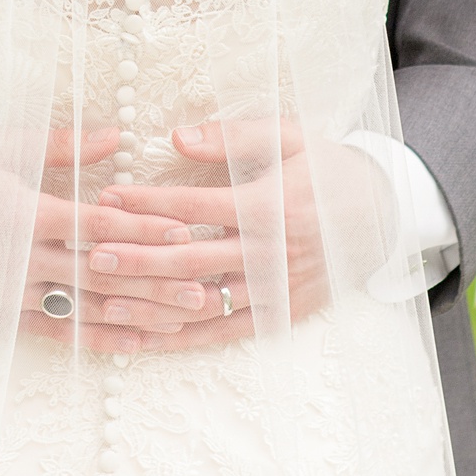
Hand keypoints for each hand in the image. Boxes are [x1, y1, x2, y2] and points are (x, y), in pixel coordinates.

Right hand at [19, 125, 205, 355]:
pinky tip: (134, 342)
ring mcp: (17, 292)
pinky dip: (98, 339)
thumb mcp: (2, 147)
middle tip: (206, 288)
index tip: (186, 232)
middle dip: (158, 281)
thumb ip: (63, 146)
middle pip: (105, 272)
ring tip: (185, 318)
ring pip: (89, 307)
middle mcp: (27, 258)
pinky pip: (60, 333)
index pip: (100, 225)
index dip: (146, 229)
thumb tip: (118, 136)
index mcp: (28, 213)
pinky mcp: (5, 315)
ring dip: (140, 313)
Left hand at [82, 117, 378, 353]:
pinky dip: (182, 339)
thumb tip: (176, 137)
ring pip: (202, 303)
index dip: (147, 202)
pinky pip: (223, 332)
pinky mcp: (279, 313)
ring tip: (104, 303)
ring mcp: (274, 288)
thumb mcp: (289, 136)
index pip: (194, 206)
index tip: (106, 199)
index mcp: (268, 205)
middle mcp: (269, 252)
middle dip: (137, 259)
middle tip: (91, 257)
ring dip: (151, 305)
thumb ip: (232, 137)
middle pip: (190, 260)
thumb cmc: (326, 168)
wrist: (384, 214)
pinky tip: (145, 339)